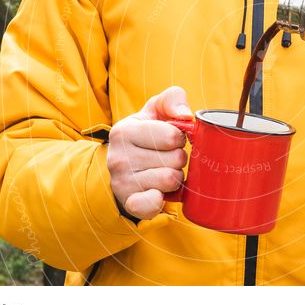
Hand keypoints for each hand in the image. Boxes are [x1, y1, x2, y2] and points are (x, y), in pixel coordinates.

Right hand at [107, 86, 192, 219]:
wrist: (125, 167)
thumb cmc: (147, 135)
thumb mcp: (156, 110)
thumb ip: (172, 99)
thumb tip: (185, 115)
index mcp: (124, 131)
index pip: (172, 136)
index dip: (179, 138)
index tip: (170, 140)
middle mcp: (118, 157)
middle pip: (176, 159)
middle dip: (178, 158)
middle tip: (166, 158)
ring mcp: (122, 182)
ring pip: (171, 180)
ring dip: (175, 177)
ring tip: (163, 172)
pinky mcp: (129, 203)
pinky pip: (152, 205)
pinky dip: (161, 200)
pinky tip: (159, 193)